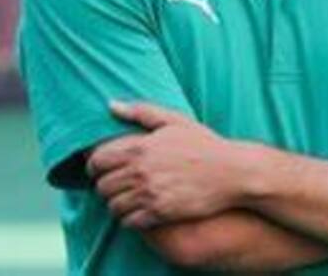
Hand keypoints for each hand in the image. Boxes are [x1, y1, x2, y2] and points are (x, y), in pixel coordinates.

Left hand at [87, 102, 245, 228]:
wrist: (233, 173)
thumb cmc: (205, 145)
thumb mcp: (175, 121)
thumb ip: (141, 111)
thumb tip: (111, 105)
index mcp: (140, 147)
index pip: (97, 161)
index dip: (94, 167)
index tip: (102, 170)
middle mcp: (141, 171)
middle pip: (102, 186)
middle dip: (105, 186)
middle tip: (117, 186)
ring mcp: (150, 193)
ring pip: (113, 206)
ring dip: (117, 204)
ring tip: (128, 199)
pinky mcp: (161, 212)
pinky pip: (130, 222)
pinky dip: (130, 219)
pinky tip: (140, 211)